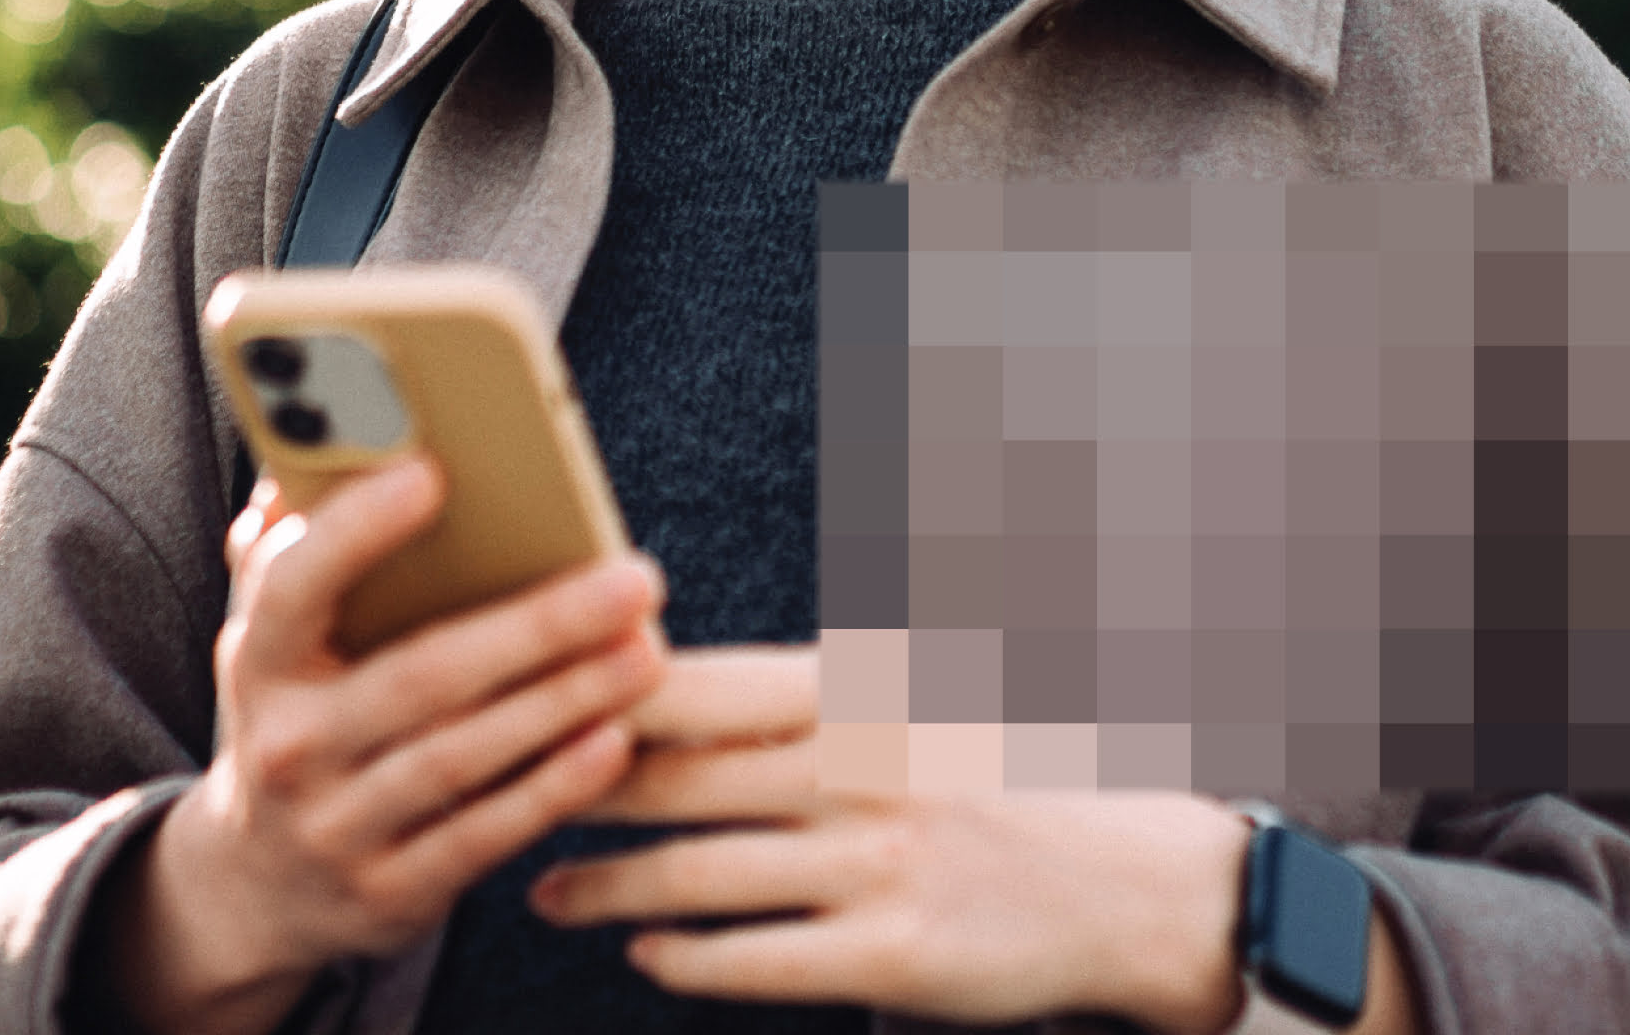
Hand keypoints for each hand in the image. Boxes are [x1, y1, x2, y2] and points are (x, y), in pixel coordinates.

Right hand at [91, 456, 672, 1034]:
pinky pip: (484, 835)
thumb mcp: (266, 639)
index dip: (357, 530)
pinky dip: (553, 788)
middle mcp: (289, 747)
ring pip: (465, 756)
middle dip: (536, 626)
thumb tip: (311, 451)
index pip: (292, 586)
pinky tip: (615, 740)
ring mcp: (337, 828)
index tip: (435, 473)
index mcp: (255, 660)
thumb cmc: (292, 716)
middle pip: (420, 676)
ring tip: (647, 648)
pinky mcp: (391, 893)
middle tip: (633, 578)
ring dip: (566, 701)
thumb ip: (287, 548)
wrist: (252, 886)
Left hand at [528, 646, 1288, 1034]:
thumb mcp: (915, 704)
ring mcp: (874, 865)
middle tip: (496, 794)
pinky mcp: (891, 955)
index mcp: (858, 693)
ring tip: (546, 888)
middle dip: (573, 789)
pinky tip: (645, 953)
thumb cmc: (1006, 784)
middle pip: (675, 778)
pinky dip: (689, 957)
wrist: (1133, 883)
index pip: (698, 684)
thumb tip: (662, 669)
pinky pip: (759, 958)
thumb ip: (801, 697)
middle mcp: (858, 769)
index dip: (598, 690)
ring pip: (698, 874)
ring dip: (608, 887)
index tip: (520, 692)